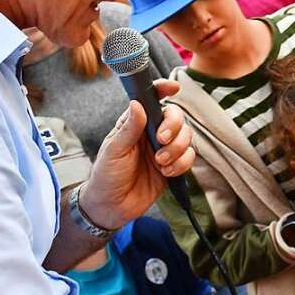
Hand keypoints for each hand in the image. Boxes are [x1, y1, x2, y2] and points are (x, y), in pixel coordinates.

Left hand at [79, 79, 194, 229]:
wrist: (111, 207)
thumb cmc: (106, 175)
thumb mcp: (114, 150)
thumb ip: (128, 128)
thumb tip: (137, 104)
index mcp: (136, 124)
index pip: (152, 100)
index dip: (164, 90)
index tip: (174, 88)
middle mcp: (152, 133)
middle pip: (176, 117)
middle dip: (173, 127)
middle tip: (160, 141)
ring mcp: (164, 150)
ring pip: (186, 137)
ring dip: (177, 149)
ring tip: (160, 163)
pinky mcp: (173, 167)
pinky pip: (188, 158)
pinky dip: (181, 164)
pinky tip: (166, 172)